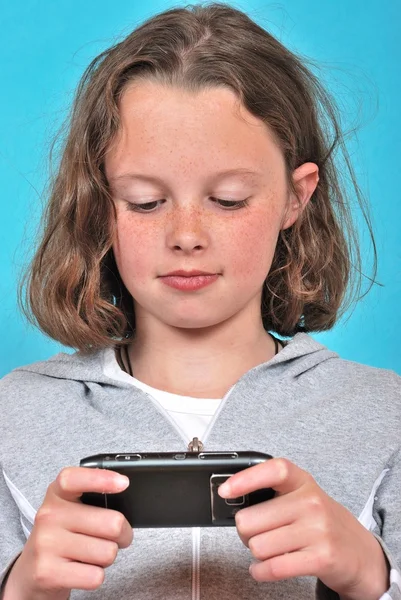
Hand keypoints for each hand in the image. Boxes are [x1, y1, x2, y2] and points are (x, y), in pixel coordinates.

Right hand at [2, 467, 132, 599]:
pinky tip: (82, 569)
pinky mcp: (47, 573)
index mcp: (57, 494)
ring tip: (93, 553)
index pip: (74, 479)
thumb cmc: (62, 534)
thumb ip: (93, 498)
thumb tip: (123, 492)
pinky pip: (95, 576)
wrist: (33, 571)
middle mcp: (48, 516)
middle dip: (123, 534)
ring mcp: (46, 544)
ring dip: (108, 557)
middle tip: (115, 536)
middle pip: (111, 523)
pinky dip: (96, 576)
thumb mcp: (70, 508)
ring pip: (107, 552)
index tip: (123, 483)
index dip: (100, 478)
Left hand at [218, 458, 389, 599]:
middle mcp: (311, 502)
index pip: (273, 471)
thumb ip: (272, 493)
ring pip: (258, 546)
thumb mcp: (301, 496)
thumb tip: (231, 497)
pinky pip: (273, 567)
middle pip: (250, 520)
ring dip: (256, 553)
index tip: (225, 490)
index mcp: (303, 481)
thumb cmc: (320, 521)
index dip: (246, 479)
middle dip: (245, 532)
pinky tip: (262, 568)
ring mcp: (318, 530)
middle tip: (255, 533)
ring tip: (267, 549)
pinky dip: (261, 572)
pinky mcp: (321, 558)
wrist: (358, 551)